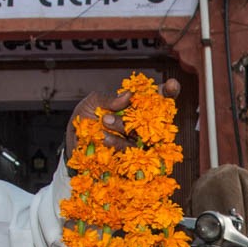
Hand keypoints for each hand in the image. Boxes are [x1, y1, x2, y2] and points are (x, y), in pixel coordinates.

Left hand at [64, 78, 181, 159]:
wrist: (74, 146)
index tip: (172, 85)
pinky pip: (132, 153)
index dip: (169, 92)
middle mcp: (143, 126)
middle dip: (142, 112)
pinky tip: (104, 138)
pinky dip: (117, 143)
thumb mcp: (92, 103)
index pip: (160, 99)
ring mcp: (140, 144)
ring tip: (104, 121)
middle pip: (156, 119)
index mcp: (137, 107)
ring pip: (143, 136)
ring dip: (122, 126)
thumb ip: (108, 98)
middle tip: (122, 106)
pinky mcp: (133, 161)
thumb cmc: (85, 121)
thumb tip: (128, 96)